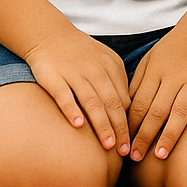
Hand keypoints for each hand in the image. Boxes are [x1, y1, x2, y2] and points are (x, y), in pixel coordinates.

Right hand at [23, 28, 130, 154]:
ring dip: (101, 124)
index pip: (124, 98)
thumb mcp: (106, 63)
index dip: (130, 121)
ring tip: (108, 144)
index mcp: (111, 68)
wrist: (51, 36)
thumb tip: (129, 109)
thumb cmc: (82, 54)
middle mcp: (95, 71)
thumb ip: (117, 83)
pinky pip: (63, 95)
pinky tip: (78, 125)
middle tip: (125, 150)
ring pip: (91, 101)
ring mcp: (74, 74)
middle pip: (111, 103)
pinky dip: (71, 109)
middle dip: (120, 128)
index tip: (135, 141)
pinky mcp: (53, 77)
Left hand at [126, 21, 186, 161]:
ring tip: (161, 154)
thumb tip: (123, 111)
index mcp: (156, 71)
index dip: (130, 127)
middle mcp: (175, 75)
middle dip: (145, 136)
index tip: (123, 148)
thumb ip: (138, 83)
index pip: (139, 104)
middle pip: (157, 110)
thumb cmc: (174, 49)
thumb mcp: (151, 59)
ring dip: (171, 133)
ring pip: (182, 108)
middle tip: (136, 158)